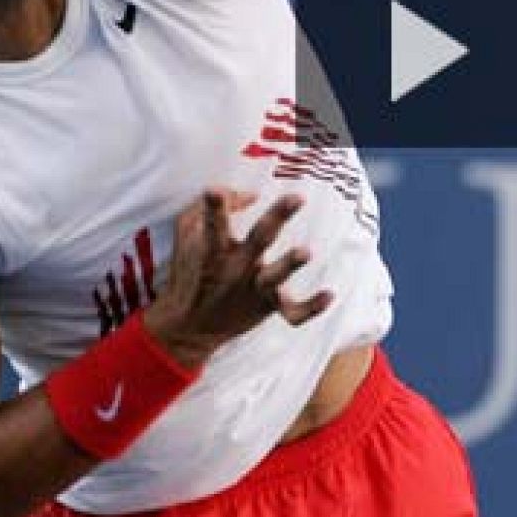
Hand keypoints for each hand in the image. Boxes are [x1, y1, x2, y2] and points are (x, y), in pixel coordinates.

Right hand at [143, 188, 332, 368]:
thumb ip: (208, 207)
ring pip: (274, 278)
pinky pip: (291, 313)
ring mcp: (253, 288)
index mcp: (214, 250)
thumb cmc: (191, 269)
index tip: (213, 190)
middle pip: (259, 239)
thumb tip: (252, 193)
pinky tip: (330, 295)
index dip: (214, 207)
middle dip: (277, 217)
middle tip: (296, 197)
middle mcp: (236, 268)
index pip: (214, 224)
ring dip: (290, 264)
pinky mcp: (267, 307)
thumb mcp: (186, 233)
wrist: (189, 326)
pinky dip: (311, 308)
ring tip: (306, 251)